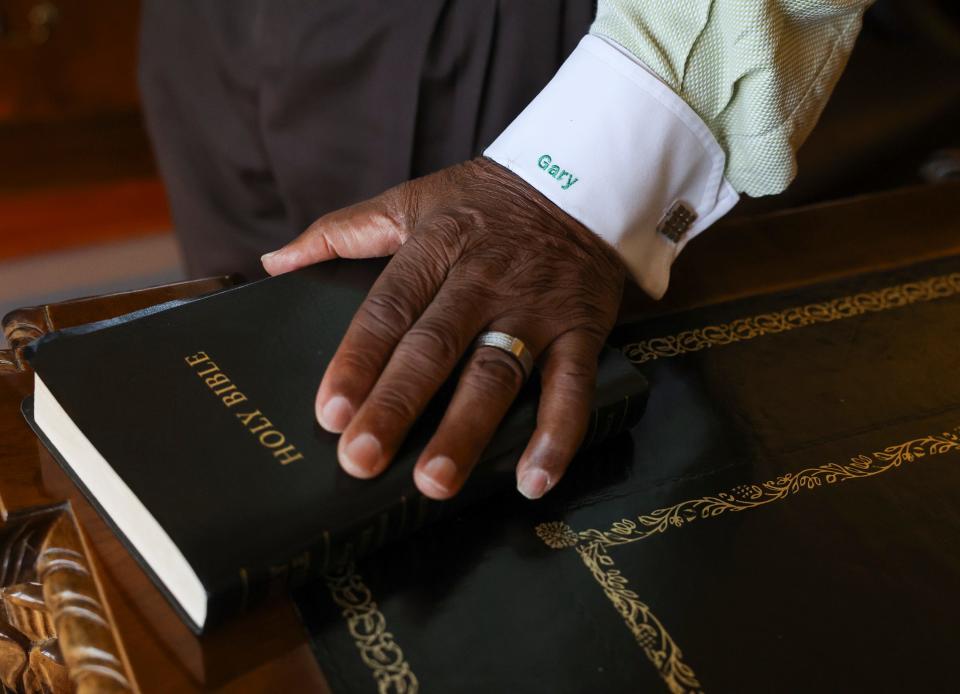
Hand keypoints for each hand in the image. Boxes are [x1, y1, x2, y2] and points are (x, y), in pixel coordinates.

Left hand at [262, 158, 624, 499]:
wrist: (580, 182)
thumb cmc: (486, 201)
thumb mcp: (412, 201)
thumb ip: (343, 230)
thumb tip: (275, 261)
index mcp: (436, 246)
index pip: (389, 308)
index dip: (358, 360)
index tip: (330, 412)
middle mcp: (484, 278)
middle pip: (435, 347)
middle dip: (397, 405)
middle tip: (362, 460)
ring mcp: (535, 307)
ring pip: (498, 373)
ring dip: (466, 430)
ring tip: (435, 482)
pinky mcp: (581, 329)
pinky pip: (573, 386)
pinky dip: (557, 435)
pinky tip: (533, 481)